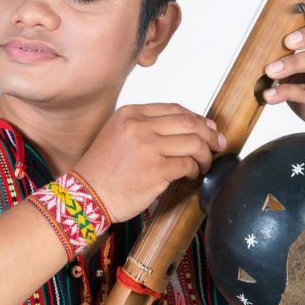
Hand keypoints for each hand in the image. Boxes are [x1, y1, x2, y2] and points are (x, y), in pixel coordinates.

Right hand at [75, 103, 226, 222]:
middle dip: (209, 134)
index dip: (196, 118)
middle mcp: (139, 126)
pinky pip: (187, 164)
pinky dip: (195, 169)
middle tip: (217, 144)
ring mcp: (148, 147)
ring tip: (205, 163)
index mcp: (130, 114)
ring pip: (193, 142)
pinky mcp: (156, 170)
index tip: (207, 128)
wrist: (86, 195)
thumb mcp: (117, 135)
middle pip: (188, 123)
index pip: (174, 109)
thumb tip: (181, 130)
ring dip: (205, 154)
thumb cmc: (101, 171)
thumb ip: (144, 127)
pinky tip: (192, 174)